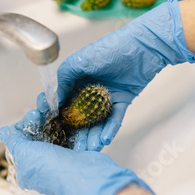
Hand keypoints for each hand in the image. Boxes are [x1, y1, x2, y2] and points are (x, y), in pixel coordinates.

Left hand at [0, 122, 152, 194]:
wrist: (84, 177)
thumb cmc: (51, 169)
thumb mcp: (24, 153)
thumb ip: (13, 140)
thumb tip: (3, 132)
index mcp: (29, 167)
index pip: (24, 141)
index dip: (27, 125)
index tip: (34, 115)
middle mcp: (46, 164)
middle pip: (41, 134)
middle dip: (42, 120)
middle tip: (45, 111)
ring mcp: (64, 158)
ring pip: (58, 133)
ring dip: (58, 121)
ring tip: (58, 111)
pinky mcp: (80, 153)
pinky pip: (75, 135)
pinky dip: (73, 126)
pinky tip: (71, 117)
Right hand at [55, 0, 194, 150]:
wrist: (144, 47)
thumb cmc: (112, 48)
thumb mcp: (81, 60)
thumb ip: (64, 77)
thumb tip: (53, 98)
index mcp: (76, 79)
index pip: (63, 101)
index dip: (57, 114)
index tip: (51, 127)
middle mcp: (89, 89)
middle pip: (79, 116)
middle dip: (76, 133)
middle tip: (73, 147)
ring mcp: (106, 97)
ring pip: (96, 121)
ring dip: (93, 135)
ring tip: (91, 148)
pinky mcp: (122, 101)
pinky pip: (115, 119)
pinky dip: (110, 129)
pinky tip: (105, 139)